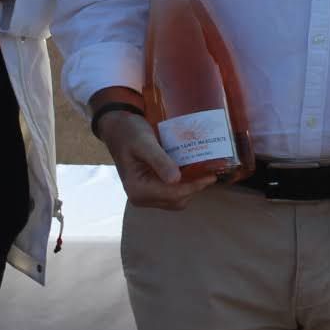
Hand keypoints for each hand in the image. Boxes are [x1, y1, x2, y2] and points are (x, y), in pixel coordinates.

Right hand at [98, 109, 216, 210]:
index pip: (172, 194)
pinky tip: (193, 171)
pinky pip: (172, 192)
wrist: (118, 129)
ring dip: (191, 187)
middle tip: (211, 171)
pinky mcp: (150, 189)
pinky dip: (184, 184)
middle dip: (194, 187)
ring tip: (204, 171)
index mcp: (138, 189)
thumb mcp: (144, 142)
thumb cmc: (129, 132)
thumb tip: (176, 179)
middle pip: (176, 200)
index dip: (193, 186)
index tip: (211, 176)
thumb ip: (159, 160)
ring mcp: (145, 195)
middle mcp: (141, 197)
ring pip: (176, 199)